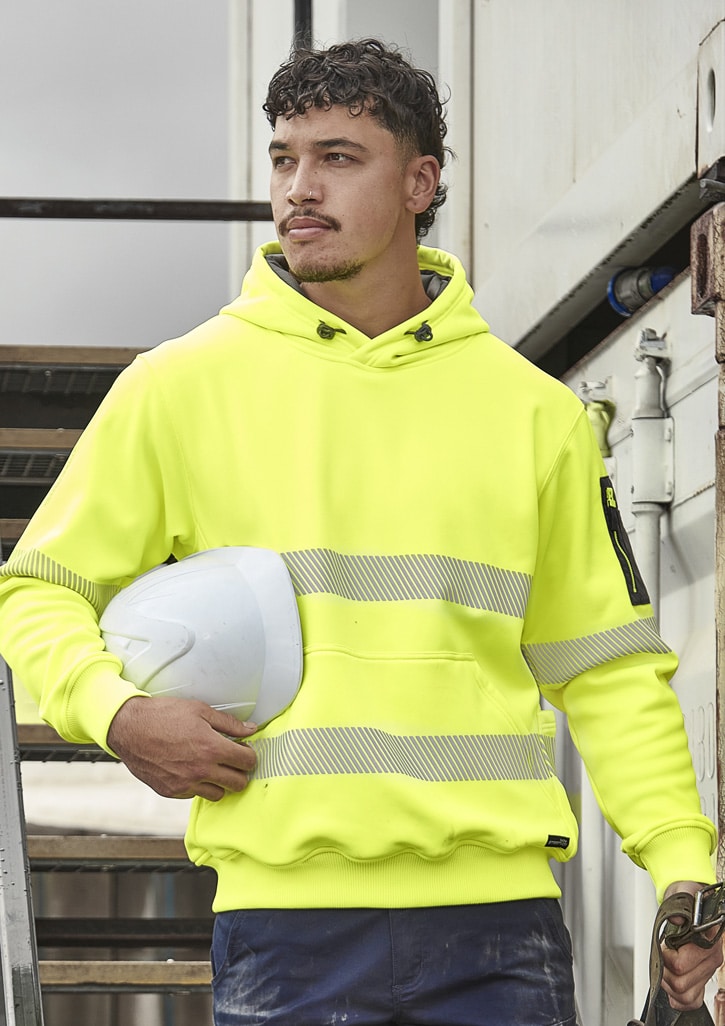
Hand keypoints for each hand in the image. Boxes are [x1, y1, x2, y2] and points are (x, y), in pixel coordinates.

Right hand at [107, 695, 256, 801]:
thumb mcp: (200, 710)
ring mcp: (185, 784)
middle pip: (238, 783)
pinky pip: (195, 795)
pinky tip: (193, 770)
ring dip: (220, 782)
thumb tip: (250, 729)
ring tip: (213, 766)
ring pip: (218, 794)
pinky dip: (199, 786)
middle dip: (240, 772)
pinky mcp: (171, 791)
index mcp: (211, 748)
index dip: (249, 755)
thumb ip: (229, 723)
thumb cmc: (162, 716)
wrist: (129, 729)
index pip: (247, 762)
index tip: (244, 750)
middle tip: (233, 761)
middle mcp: (201, 771)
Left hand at [660, 880, 723, 1011]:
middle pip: (680, 984)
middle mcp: (711, 959)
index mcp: (708, 941)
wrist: (693, 901)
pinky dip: (678, 998)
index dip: (665, 957)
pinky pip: (692, 1001)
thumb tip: (677, 921)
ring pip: (685, 996)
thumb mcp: (681, 895)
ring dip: (668, 985)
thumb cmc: (687, 899)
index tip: (663, 946)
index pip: (681, 964)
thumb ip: (679, 907)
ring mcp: (707, 971)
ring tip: (665, 968)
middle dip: (663, 971)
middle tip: (661, 956)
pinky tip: (671, 985)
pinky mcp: (702, 979)